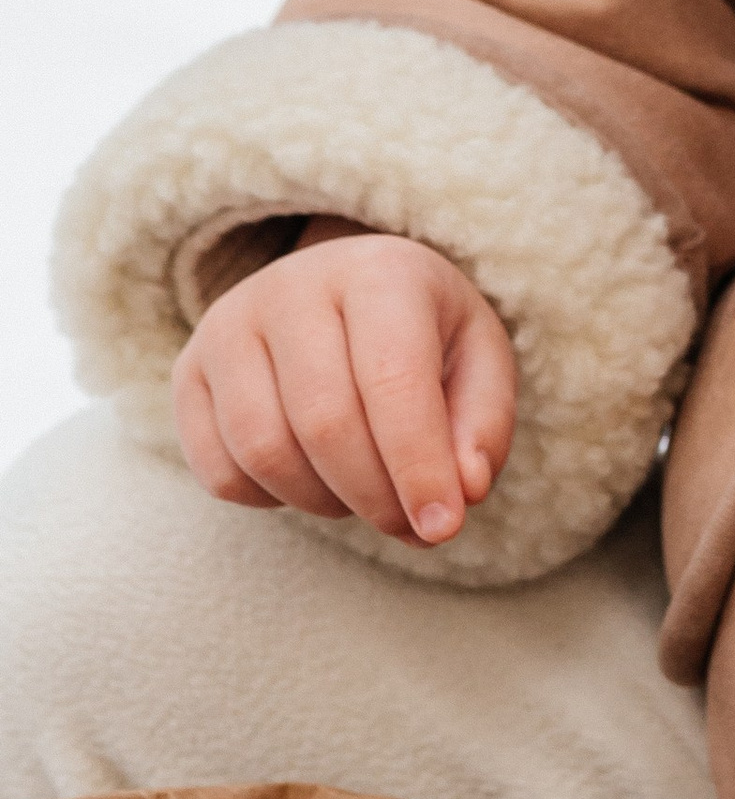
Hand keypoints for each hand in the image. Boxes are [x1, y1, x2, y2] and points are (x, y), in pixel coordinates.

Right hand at [172, 222, 516, 547]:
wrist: (344, 289)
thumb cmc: (422, 332)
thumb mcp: (478, 359)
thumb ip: (482, 424)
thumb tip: (465, 490)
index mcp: (378, 271)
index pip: (392, 380)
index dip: (418, 466)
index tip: (443, 527)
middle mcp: (292, 287)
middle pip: (325, 423)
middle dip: (376, 496)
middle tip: (411, 526)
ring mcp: (227, 326)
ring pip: (264, 452)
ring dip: (324, 502)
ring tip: (365, 495)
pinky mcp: (188, 372)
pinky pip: (219, 472)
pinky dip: (272, 501)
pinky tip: (312, 479)